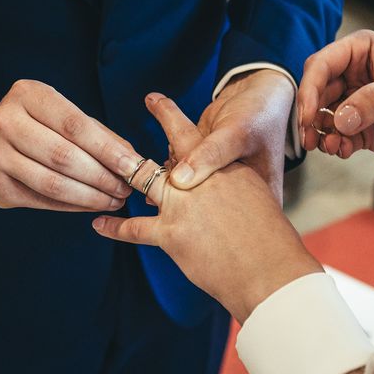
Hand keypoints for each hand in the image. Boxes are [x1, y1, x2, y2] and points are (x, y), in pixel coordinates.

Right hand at [0, 80, 141, 210]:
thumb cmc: (40, 128)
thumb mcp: (66, 118)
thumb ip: (100, 136)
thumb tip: (134, 160)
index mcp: (28, 95)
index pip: (76, 125)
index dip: (108, 149)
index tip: (133, 166)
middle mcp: (6, 121)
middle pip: (64, 156)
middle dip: (102, 176)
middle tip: (126, 189)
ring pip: (54, 182)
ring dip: (91, 196)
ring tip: (114, 200)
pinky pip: (43, 199)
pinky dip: (74, 205)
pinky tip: (93, 205)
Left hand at [92, 93, 321, 323]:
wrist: (273, 271)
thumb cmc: (273, 241)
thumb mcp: (260, 203)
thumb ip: (233, 190)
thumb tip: (206, 190)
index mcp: (230, 168)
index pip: (195, 137)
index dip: (171, 118)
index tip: (155, 101)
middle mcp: (205, 178)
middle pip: (170, 151)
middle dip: (148, 141)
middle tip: (134, 133)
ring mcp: (185, 204)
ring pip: (145, 179)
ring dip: (129, 174)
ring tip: (109, 167)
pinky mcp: (171, 233)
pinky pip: (135, 227)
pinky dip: (116, 227)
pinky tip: (100, 225)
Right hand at [298, 30, 373, 177]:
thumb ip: (373, 100)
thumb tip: (340, 120)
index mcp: (359, 52)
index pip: (321, 65)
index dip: (310, 88)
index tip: (308, 114)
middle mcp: (351, 76)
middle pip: (316, 93)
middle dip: (309, 115)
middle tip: (309, 136)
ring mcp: (354, 104)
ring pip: (323, 118)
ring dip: (319, 133)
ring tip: (326, 146)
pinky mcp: (360, 129)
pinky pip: (338, 137)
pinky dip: (335, 145)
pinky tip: (341, 150)